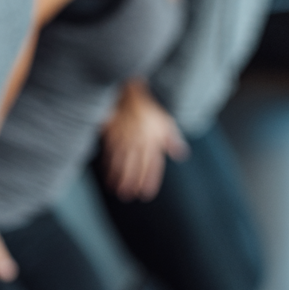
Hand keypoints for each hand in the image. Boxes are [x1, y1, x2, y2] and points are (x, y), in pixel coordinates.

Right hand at [102, 81, 188, 201]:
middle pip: (135, 167)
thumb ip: (172, 139)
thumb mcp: (165, 122)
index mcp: (152, 141)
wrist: (128, 93)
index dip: (149, 180)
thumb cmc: (147, 109)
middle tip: (127, 196)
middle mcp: (138, 142)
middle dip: (131, 182)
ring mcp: (124, 138)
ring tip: (116, 190)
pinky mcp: (112, 134)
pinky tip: (107, 173)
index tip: (145, 194)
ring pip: (121, 162)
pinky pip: (110, 152)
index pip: (152, 165)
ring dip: (119, 177)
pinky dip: (108, 165)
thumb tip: (181, 154)